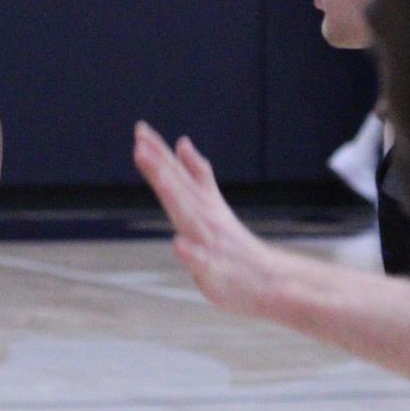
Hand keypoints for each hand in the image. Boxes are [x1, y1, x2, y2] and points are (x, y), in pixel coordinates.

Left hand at [133, 122, 278, 318]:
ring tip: (159, 177)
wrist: (269, 281)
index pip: (177, 174)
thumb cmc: (234, 247)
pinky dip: (190, 252)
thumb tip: (182, 142)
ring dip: (174, 196)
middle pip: (180, 188)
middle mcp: (206, 217)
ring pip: (190, 217)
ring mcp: (211, 243)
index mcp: (203, 204)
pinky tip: (178, 244)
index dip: (158, 152)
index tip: (140, 129)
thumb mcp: (212, 204)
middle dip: (160, 166)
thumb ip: (196, 174)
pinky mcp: (215, 270)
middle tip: (140, 143)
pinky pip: (202, 261)